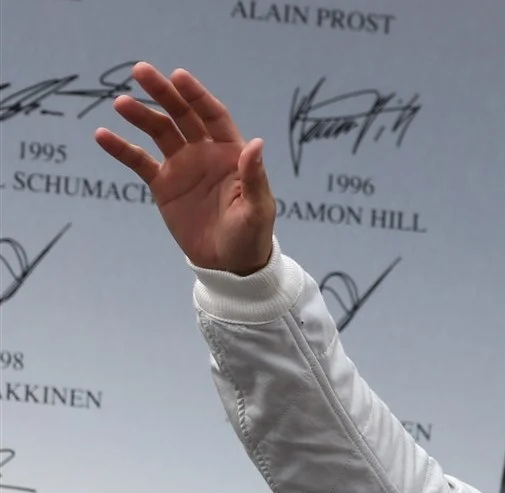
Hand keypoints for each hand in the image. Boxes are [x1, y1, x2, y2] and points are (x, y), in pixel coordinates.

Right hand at [93, 63, 275, 275]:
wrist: (229, 264)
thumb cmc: (251, 236)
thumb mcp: (257, 209)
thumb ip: (254, 177)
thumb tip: (255, 144)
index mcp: (231, 154)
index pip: (212, 116)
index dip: (196, 95)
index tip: (178, 76)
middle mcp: (205, 153)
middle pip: (182, 116)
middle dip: (163, 93)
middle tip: (140, 71)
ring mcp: (182, 166)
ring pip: (159, 132)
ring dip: (140, 115)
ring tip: (119, 102)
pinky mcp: (163, 185)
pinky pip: (139, 161)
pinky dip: (121, 148)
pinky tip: (102, 135)